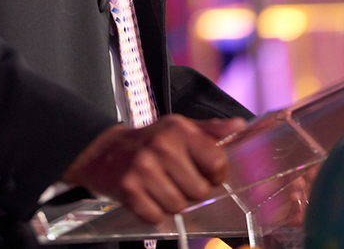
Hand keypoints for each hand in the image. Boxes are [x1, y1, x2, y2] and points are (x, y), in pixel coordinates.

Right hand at [62, 115, 245, 223]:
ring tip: (159, 185)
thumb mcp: (179, 128)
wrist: (104, 151)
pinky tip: (146, 194)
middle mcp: (162, 146)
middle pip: (200, 191)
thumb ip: (210, 131)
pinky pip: (156, 217)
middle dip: (190, 190)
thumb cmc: (149, 141)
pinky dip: (152, 212)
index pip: (217, 163)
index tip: (203, 172)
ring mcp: (143, 167)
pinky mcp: (128, 189)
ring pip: (179, 206)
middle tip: (174, 178)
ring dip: (171, 202)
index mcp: (179, 129)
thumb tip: (239, 126)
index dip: (215, 175)